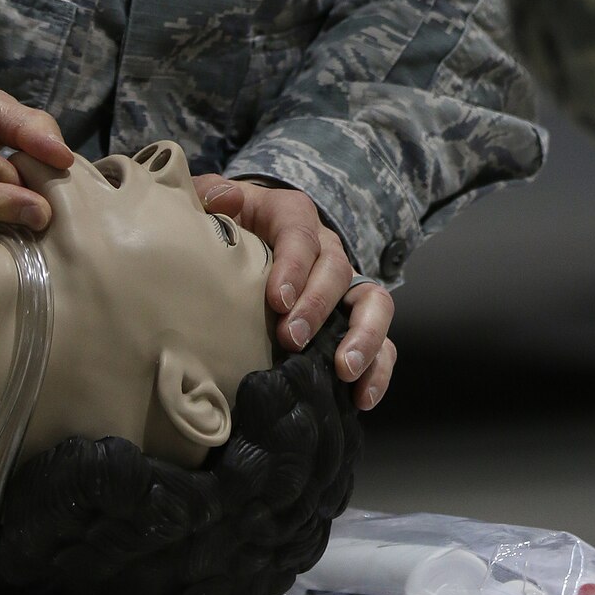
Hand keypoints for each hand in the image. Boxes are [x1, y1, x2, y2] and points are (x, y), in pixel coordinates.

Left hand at [193, 176, 395, 411]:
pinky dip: (379, 369)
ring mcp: (347, 285)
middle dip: (318, 307)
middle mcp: (327, 247)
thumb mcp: (218, 202)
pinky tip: (362, 399)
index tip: (277, 300)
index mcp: (293, 217)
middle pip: (336, 270)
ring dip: (364, 336)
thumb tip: (220, 199)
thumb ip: (211, 196)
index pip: (299, 235)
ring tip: (344, 370)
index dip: (293, 267)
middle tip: (292, 338)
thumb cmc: (233, 225)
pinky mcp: (357, 319)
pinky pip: (383, 340)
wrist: (253, 239)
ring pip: (375, 302)